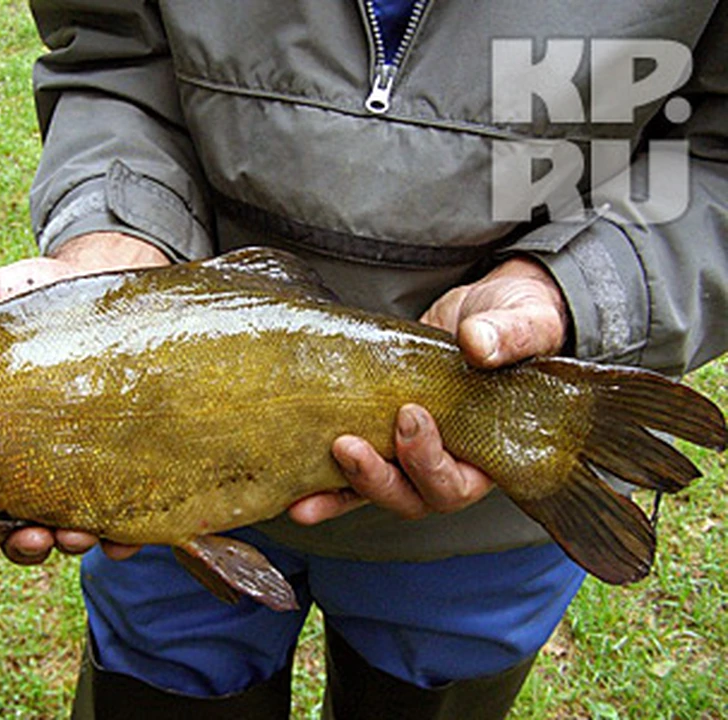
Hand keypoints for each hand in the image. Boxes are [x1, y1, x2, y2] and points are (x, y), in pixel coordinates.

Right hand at [0, 232, 169, 563]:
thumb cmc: (18, 300)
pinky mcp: (116, 459)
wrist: (90, 283)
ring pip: (65, 527)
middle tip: (32, 540)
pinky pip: (119, 510)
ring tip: (78, 537)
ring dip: (69, 544)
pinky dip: (121, 534)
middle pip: (13, 529)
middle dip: (22, 545)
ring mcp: (70, 467)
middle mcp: (21, 467)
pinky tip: (125, 537)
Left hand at [289, 256, 568, 524]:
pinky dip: (322, 489)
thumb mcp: (528, 322)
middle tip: (348, 444)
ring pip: (376, 491)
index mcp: (490, 452)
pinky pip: (349, 476)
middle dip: (377, 477)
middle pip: (413, 497)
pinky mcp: (377, 437)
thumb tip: (478, 342)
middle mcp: (448, 463)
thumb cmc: (516, 324)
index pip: (460, 481)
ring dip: (340, 492)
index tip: (409, 416)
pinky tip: (292, 496)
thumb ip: (513, 335)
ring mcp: (408, 455)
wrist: (487, 311)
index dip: (431, 461)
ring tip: (303, 494)